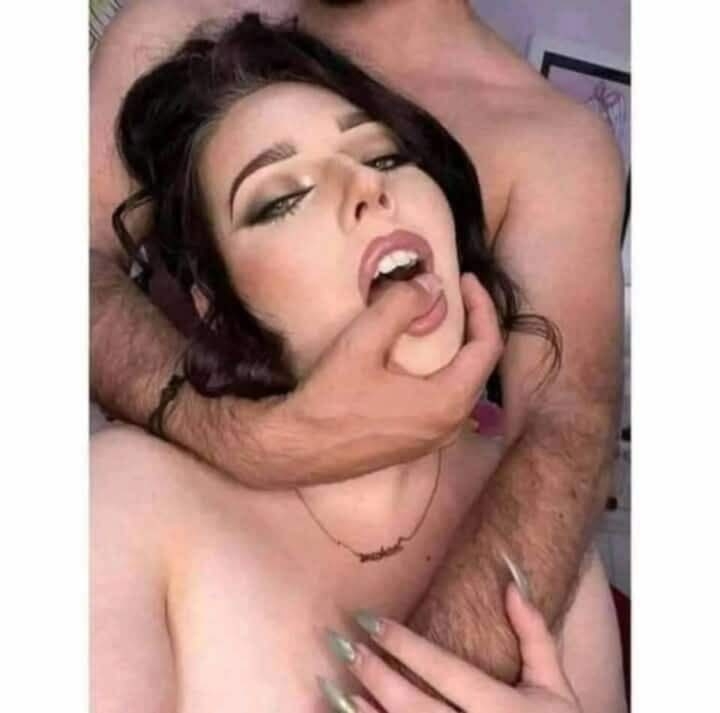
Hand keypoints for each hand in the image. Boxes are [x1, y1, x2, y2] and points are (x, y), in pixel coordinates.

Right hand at [259, 272, 502, 484]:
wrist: (297, 449)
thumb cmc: (330, 399)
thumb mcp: (362, 343)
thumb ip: (401, 306)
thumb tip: (432, 284)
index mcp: (448, 401)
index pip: (487, 346)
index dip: (482, 306)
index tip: (465, 279)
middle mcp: (450, 426)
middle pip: (479, 367)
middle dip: (474, 326)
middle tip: (456, 295)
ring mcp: (434, 441)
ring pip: (463, 386)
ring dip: (459, 350)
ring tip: (442, 320)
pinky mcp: (416, 446)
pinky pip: (446, 403)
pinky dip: (444, 373)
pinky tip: (422, 359)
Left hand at [319, 583, 581, 712]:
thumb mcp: (556, 686)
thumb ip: (535, 636)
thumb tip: (511, 583)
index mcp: (503, 709)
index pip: (444, 671)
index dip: (404, 645)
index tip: (371, 621)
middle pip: (415, 707)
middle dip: (376, 676)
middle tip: (347, 647)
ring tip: (339, 687)